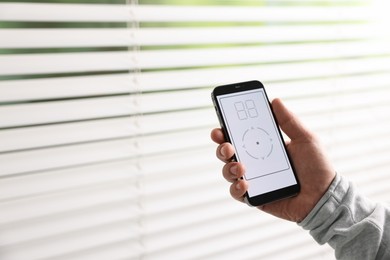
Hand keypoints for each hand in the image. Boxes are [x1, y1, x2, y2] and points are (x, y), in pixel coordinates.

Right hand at [210, 98, 335, 221]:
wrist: (324, 196)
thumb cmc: (317, 168)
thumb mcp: (305, 139)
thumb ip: (289, 121)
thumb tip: (275, 101)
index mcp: (264, 147)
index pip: (239, 136)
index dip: (226, 130)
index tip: (221, 126)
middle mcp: (255, 162)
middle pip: (228, 153)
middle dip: (222, 148)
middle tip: (228, 146)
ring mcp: (254, 180)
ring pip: (228, 172)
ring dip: (228, 168)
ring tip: (241, 167)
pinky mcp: (255, 197)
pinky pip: (237, 193)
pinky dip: (236, 188)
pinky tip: (245, 184)